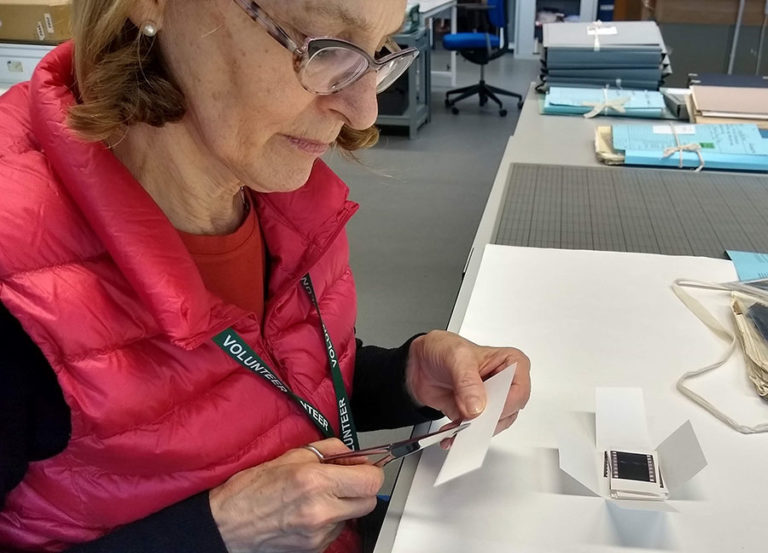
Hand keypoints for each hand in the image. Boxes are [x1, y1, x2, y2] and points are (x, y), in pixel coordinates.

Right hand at [209, 439, 382, 552]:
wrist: (227, 523)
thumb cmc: (253, 488)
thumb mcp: (292, 455)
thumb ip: (330, 450)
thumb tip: (355, 456)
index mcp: (316, 482)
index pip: (370, 481)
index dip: (370, 471)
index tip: (362, 467)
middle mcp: (321, 510)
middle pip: (369, 502)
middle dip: (361, 489)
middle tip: (344, 480)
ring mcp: (318, 534)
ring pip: (353, 517)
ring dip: (344, 506)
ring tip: (319, 497)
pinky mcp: (314, 548)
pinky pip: (336, 531)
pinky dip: (329, 521)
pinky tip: (309, 512)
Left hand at [405, 330, 530, 434]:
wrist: (421, 360)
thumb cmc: (443, 348)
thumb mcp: (456, 357)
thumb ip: (468, 381)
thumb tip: (477, 406)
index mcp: (511, 363)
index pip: (519, 391)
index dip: (504, 404)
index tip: (485, 410)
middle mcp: (505, 384)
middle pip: (507, 412)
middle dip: (487, 421)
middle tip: (469, 421)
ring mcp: (490, 401)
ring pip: (492, 425)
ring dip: (473, 431)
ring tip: (456, 429)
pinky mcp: (475, 414)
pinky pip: (474, 431)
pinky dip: (461, 435)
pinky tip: (450, 434)